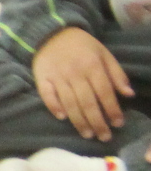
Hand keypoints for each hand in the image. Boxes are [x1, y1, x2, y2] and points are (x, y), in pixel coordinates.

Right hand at [32, 25, 134, 142]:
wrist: (52, 33)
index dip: (112, 110)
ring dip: (79, 121)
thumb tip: (128, 94)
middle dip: (97, 122)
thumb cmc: (82, 46)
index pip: (105, 92)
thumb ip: (117, 74)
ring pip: (69, 103)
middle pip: (88, 102)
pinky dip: (54, 107)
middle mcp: (75, 73)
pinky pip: (47, 96)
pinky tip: (62, 117)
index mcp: (93, 66)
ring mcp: (57, 77)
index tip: (118, 124)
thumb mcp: (104, 54)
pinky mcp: (42, 78)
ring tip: (87, 134)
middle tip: (104, 137)